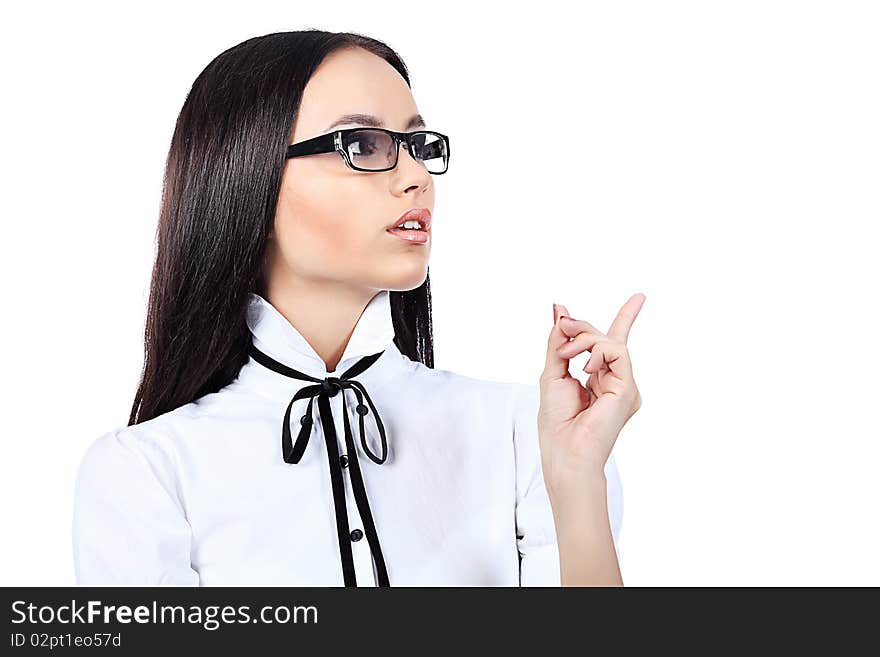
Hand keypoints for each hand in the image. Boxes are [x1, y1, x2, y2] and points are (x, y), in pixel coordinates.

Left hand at [538, 294, 644, 502]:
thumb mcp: (553, 372)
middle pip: (607, 339)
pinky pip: (617, 352)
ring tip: (567, 354)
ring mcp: (625, 386)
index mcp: (601, 381)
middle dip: (582, 328)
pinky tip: (584, 368)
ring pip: (611, 342)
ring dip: (584, 340)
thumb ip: (559, 342)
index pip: (613, 344)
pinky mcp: (629, 388)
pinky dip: (597, 351)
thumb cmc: (557, 422)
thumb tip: (560, 310)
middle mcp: (617, 382)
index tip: (639, 297)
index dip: (625, 318)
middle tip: (563, 324)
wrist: (564, 450)